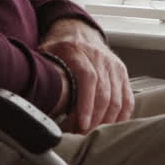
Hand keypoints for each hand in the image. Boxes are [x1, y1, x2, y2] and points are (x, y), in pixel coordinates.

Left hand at [39, 18, 132, 132]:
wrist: (78, 30)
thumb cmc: (59, 46)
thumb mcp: (46, 52)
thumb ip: (44, 70)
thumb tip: (37, 93)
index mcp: (78, 50)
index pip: (88, 78)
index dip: (85, 104)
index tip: (80, 124)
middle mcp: (100, 57)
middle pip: (103, 93)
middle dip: (94, 119)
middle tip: (82, 134)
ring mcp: (113, 65)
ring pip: (117, 99)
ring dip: (105, 120)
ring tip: (91, 132)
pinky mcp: (122, 73)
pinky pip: (127, 99)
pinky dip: (121, 116)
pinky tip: (110, 126)